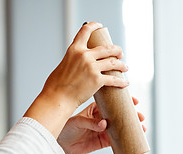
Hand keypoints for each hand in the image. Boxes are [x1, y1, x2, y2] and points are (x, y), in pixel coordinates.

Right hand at [24, 22, 128, 137]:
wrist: (58, 97)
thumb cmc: (57, 85)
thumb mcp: (63, 64)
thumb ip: (73, 60)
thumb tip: (78, 62)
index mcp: (74, 50)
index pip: (85, 31)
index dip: (94, 26)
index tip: (100, 26)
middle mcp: (84, 56)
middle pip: (107, 48)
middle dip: (117, 50)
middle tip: (121, 53)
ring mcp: (92, 67)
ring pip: (113, 62)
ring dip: (122, 65)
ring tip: (125, 67)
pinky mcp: (97, 80)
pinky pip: (113, 80)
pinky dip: (121, 82)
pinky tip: (125, 83)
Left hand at [58, 97, 144, 153]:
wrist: (60, 145)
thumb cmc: (66, 129)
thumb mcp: (78, 122)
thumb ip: (91, 123)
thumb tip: (104, 125)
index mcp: (95, 109)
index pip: (112, 103)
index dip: (123, 102)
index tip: (134, 101)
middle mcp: (101, 118)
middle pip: (119, 115)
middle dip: (131, 115)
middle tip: (140, 116)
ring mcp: (103, 130)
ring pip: (121, 127)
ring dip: (132, 127)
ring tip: (142, 127)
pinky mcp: (103, 142)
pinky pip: (117, 140)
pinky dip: (126, 139)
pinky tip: (134, 138)